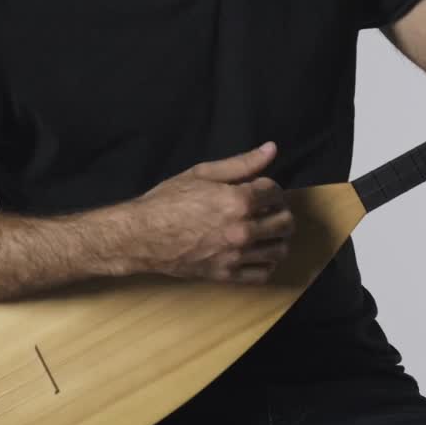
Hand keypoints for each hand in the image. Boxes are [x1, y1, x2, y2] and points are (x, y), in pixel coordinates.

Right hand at [123, 142, 294, 284]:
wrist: (140, 235)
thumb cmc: (167, 201)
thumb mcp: (202, 173)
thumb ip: (241, 163)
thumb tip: (271, 149)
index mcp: (238, 202)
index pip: (276, 193)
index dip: (271, 188)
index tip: (261, 190)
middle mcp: (242, 230)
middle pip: (285, 223)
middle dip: (280, 212)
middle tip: (268, 209)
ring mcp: (235, 256)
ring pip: (279, 250)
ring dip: (278, 238)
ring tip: (266, 230)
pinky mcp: (226, 275)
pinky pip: (263, 274)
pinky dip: (267, 264)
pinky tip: (258, 252)